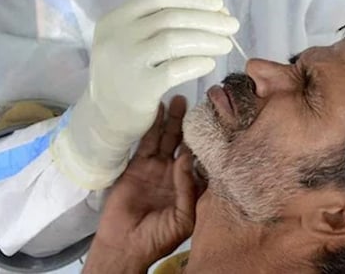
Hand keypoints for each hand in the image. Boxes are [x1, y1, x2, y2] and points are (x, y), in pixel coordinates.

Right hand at [52, 0, 236, 189]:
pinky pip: (176, 69)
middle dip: (208, 19)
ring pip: (175, 40)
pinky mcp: (138, 88)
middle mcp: (116, 37)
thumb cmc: (127, 76)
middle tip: (232, 25)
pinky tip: (210, 64)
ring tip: (227, 45)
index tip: (219, 4)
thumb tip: (212, 10)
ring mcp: (125, 62)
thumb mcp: (131, 42)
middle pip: (171, 17)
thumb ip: (159, 24)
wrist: (103, 120)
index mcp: (115, 19)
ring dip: (208, 40)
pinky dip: (198, 63)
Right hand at [84, 96, 201, 272]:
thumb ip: (188, 188)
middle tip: (197, 103)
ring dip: (172, 120)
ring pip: (167, 138)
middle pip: (185, 143)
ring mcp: (157, 169)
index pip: (203, 159)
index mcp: (192, 187)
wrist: (126, 245)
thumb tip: (186, 159)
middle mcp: (176, 174)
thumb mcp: (183, 217)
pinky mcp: (138, 166)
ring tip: (178, 100)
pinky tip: (157, 111)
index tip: (218, 122)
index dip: (209, 142)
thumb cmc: (158, 237)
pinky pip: (147, 142)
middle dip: (190, 124)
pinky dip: (152, 126)